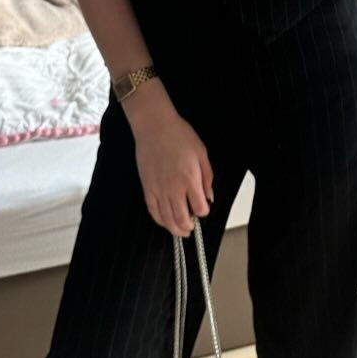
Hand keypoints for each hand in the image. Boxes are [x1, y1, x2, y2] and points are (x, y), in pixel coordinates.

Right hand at [129, 96, 213, 236]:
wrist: (155, 126)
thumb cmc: (180, 135)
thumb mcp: (202, 153)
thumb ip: (207, 177)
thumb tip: (209, 196)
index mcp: (190, 179)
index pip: (199, 208)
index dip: (203, 211)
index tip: (204, 208)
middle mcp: (174, 188)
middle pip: (182, 219)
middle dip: (189, 226)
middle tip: (192, 227)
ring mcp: (158, 189)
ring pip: (167, 219)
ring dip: (175, 228)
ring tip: (181, 231)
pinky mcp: (147, 187)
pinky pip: (152, 210)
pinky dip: (159, 220)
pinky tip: (165, 222)